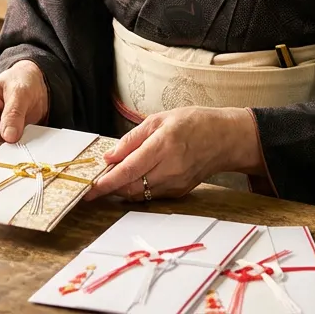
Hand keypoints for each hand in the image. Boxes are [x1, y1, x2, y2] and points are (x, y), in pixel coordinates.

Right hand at [0, 61, 48, 159]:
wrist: (35, 82)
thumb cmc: (22, 80)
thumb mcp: (20, 91)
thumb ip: (14, 113)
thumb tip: (9, 136)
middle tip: (8, 163)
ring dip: (3, 155)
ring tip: (17, 160)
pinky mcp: (1, 138)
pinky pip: (3, 150)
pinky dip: (11, 154)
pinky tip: (20, 157)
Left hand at [86, 107, 262, 201]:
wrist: (225, 138)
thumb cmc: (194, 123)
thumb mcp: (160, 119)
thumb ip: (132, 138)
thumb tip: (109, 156)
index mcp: (164, 145)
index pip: (129, 169)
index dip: (106, 182)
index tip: (89, 189)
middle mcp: (171, 168)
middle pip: (131, 187)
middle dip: (110, 187)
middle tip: (97, 181)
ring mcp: (176, 183)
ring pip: (140, 194)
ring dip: (123, 188)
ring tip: (115, 176)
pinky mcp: (180, 192)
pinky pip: (152, 195)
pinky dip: (138, 189)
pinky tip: (135, 178)